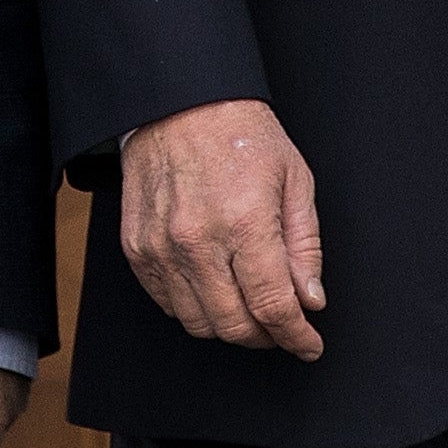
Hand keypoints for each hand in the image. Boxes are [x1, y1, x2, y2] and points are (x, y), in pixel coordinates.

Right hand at [117, 99, 325, 360]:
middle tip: (281, 327)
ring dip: (230, 326)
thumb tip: (309, 300)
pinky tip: (214, 288)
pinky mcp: (137, 248)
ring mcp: (161, 247)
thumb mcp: (295, 180)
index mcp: (244, 221)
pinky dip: (194, 308)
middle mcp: (198, 240)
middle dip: (266, 336)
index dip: (296, 336)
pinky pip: (167, 304)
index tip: (308, 344)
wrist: (178, 102)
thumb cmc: (241, 134)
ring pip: (198, 323)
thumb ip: (305, 246)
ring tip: (248, 306)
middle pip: (235, 325)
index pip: (273, 307)